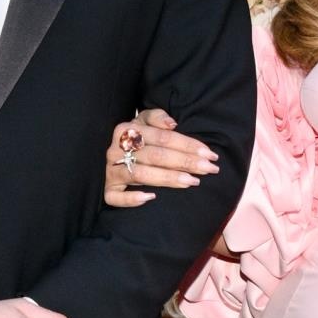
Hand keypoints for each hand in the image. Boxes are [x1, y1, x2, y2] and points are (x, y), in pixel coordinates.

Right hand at [104, 107, 220, 207]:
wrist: (107, 153)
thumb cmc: (135, 139)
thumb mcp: (143, 121)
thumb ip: (157, 118)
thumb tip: (172, 124)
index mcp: (126, 129)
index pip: (163, 138)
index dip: (188, 145)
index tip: (209, 154)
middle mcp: (116, 150)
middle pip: (156, 156)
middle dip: (185, 162)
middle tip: (209, 169)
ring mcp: (111, 170)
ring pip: (140, 175)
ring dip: (168, 178)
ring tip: (192, 181)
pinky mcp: (108, 189)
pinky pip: (115, 197)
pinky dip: (131, 199)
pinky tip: (151, 198)